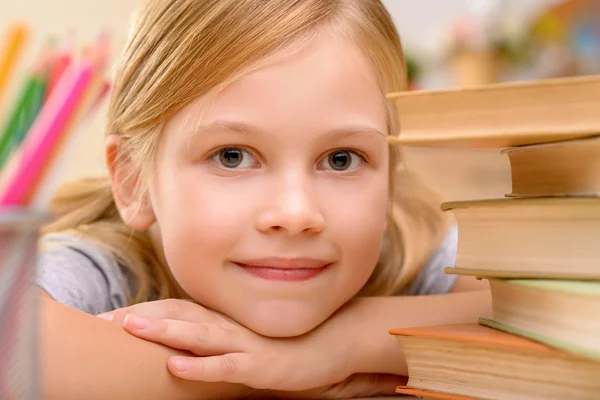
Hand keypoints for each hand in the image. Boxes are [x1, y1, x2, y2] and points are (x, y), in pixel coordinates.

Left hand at [98, 299, 404, 396]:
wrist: (334, 344)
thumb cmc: (288, 346)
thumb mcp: (248, 342)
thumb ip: (221, 340)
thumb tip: (189, 348)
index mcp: (224, 321)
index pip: (177, 311)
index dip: (143, 311)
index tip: (108, 317)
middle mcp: (230, 327)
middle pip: (178, 317)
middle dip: (140, 318)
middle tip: (101, 320)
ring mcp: (245, 345)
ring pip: (198, 335)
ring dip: (163, 330)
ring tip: (129, 326)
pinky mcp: (261, 366)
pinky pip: (227, 367)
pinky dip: (201, 367)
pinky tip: (177, 366)